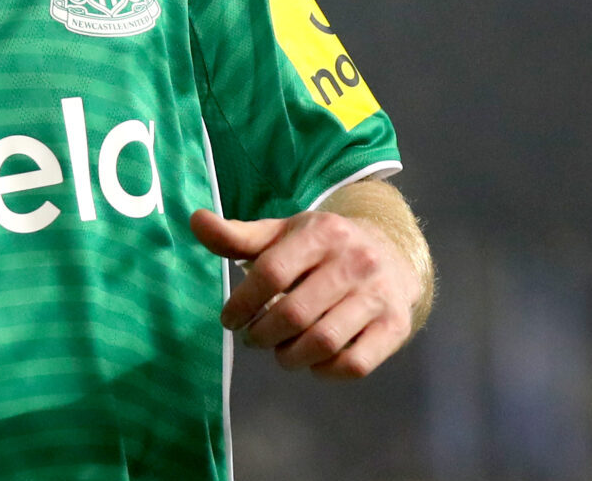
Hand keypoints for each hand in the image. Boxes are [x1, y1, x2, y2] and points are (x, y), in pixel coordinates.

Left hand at [189, 204, 422, 379]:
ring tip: (280, 351)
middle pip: (294, 314)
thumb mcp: (282, 234)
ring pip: (323, 342)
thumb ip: (238, 235)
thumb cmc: (323, 246)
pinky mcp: (396, 326)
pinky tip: (313, 362)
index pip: (272, 272)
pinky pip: (355, 364)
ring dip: (290, 356)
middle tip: (252, 339)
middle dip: (262, 334)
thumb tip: (196, 221)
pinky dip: (325, 371)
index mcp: (323, 233)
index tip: (229, 319)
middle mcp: (356, 261)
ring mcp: (379, 295)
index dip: (243, 302)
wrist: (392, 252)